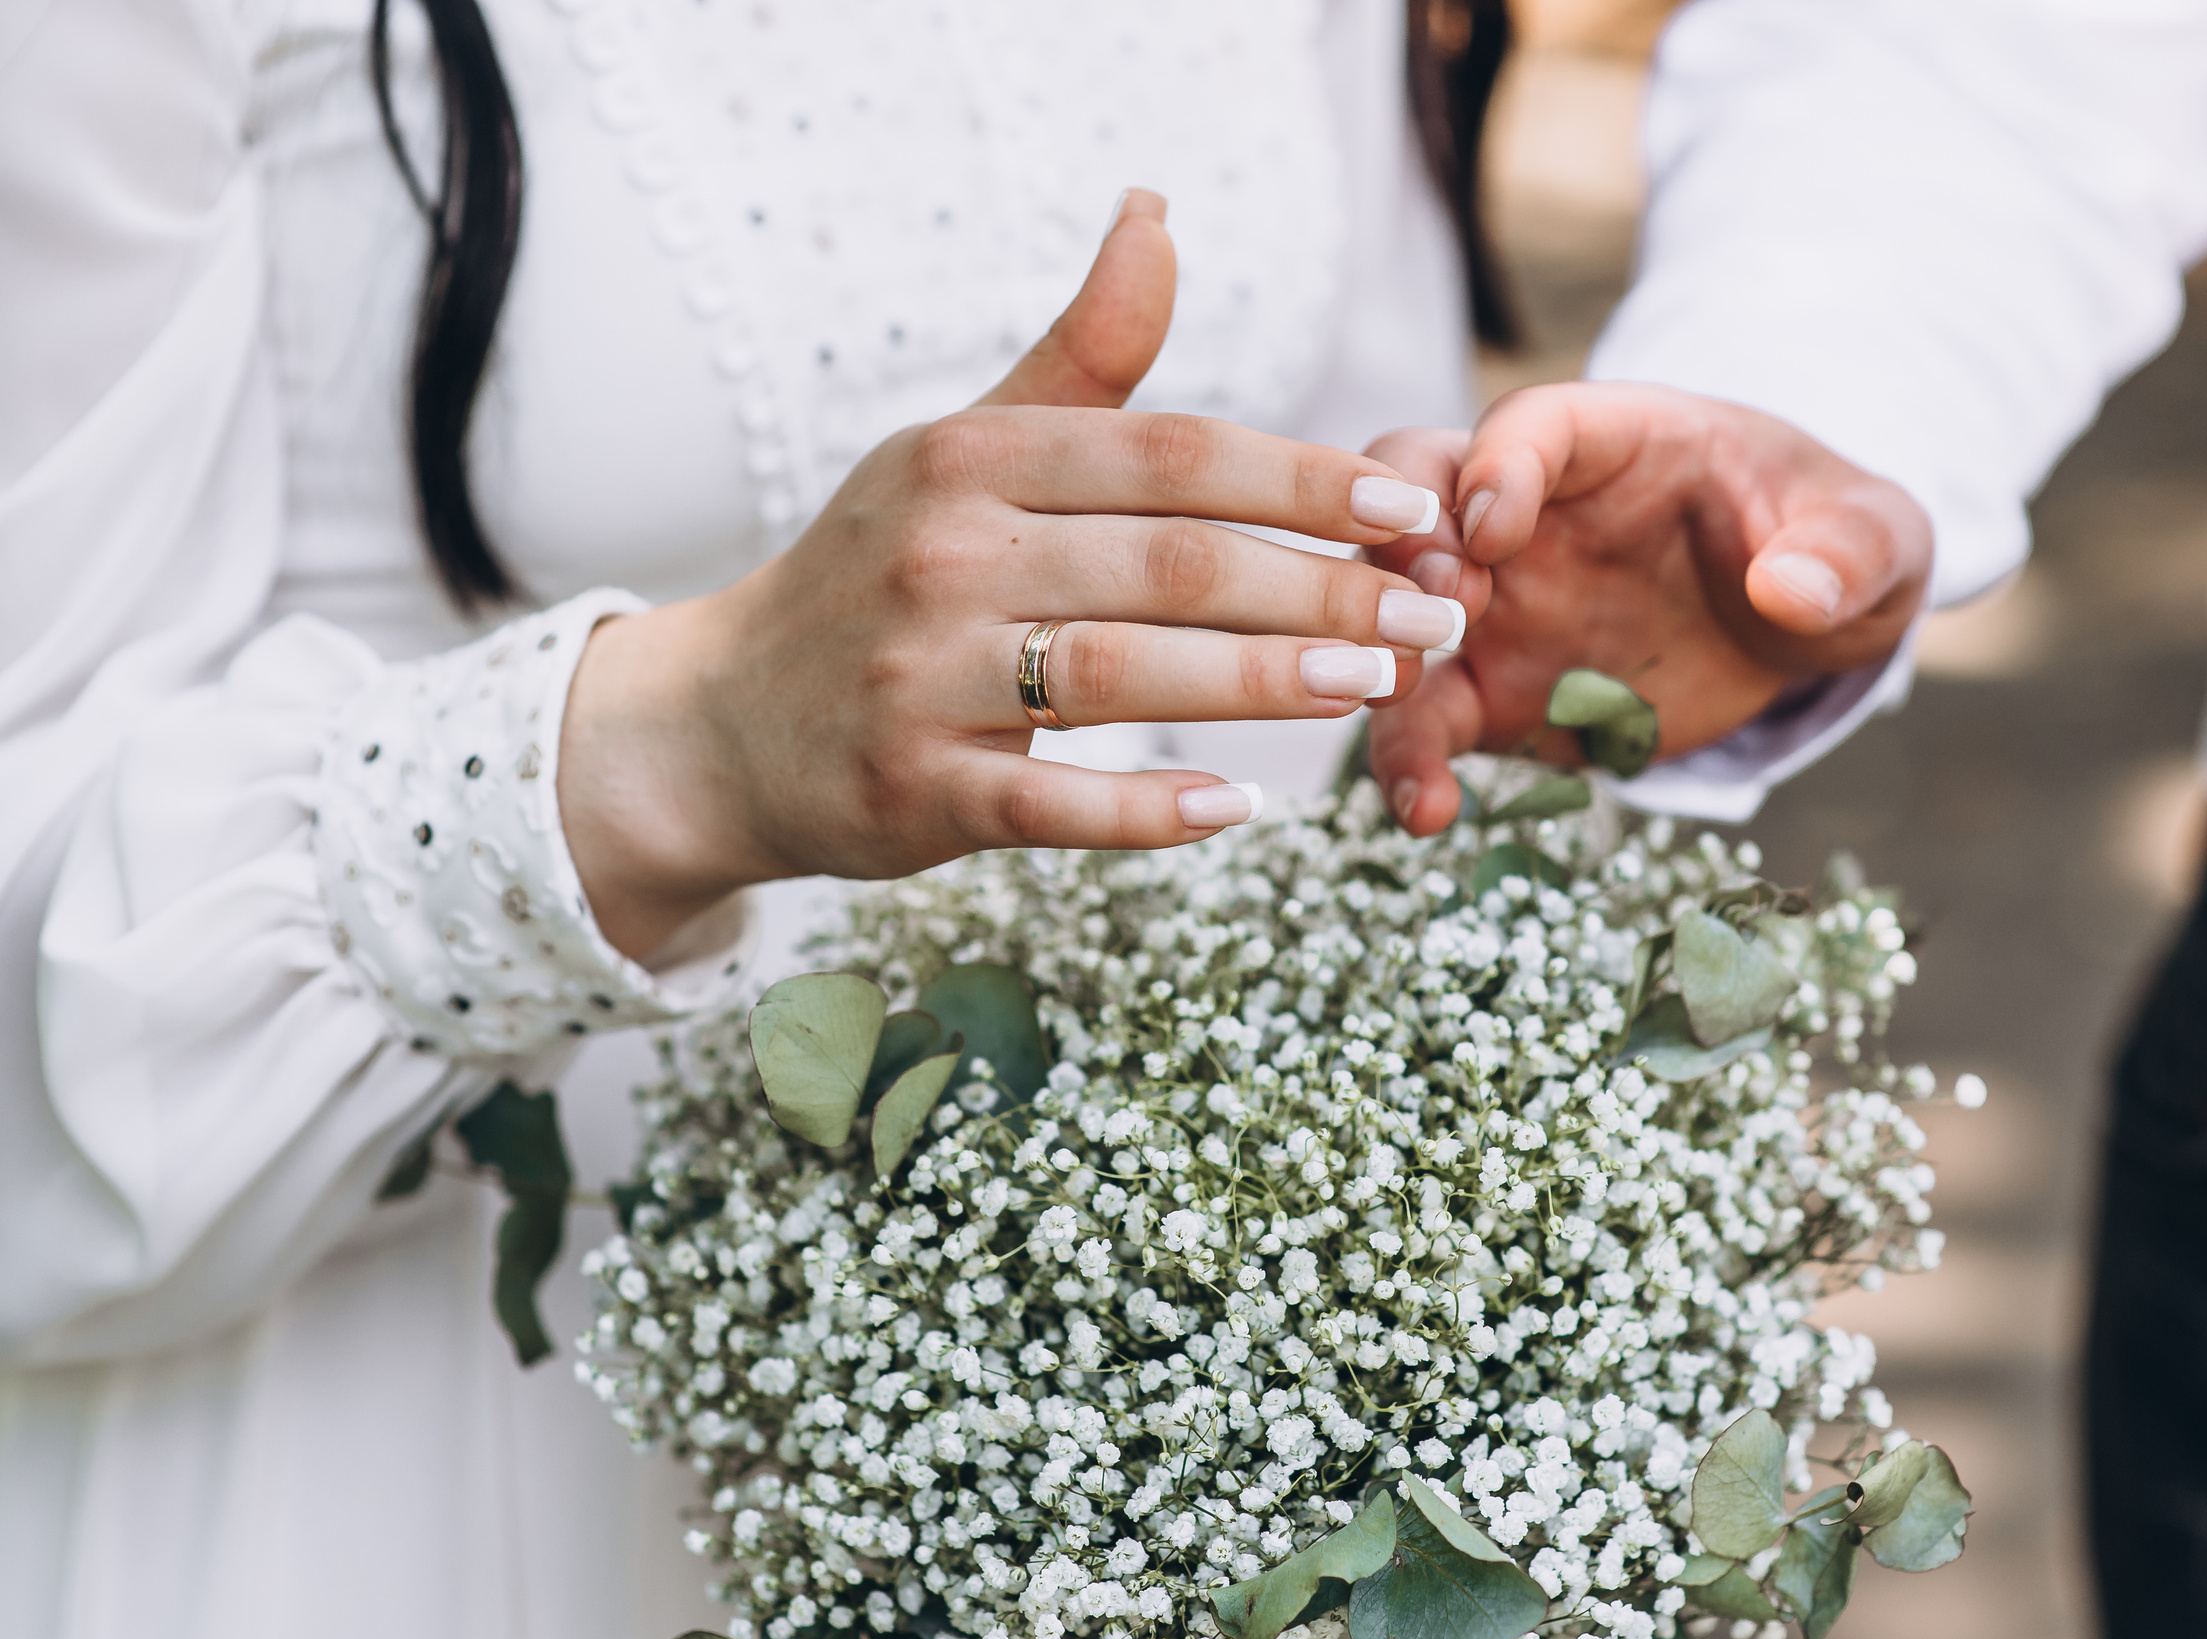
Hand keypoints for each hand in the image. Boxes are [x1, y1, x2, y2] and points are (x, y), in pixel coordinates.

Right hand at [560, 192, 1462, 956]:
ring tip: (1376, 686)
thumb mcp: (966, 449)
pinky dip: (1146, 810)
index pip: (1173, 456)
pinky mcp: (915, 788)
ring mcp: (924, 675)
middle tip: (1435, 616)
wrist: (724, 721)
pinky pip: (1050, 802)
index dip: (1306, 481)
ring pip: (1124, 674)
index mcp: (973, 455)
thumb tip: (1157, 213)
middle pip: (1170, 563)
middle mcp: (945, 552)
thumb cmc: (882, 573)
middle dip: (1322, 587)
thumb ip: (1082, 354)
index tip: (1416, 509)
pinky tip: (1237, 809)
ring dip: (1264, 682)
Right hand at [1361, 383, 1931, 834]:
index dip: (1499, 467)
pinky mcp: (1494, 692)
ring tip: (1405, 712)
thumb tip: (1791, 591)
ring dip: (1379, 651)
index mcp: (1613, 442)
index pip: (1531, 424)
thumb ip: (1844, 549)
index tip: (1492, 527)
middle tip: (1434, 607)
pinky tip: (1427, 814)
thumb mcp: (1871, 532)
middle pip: (1415, 489)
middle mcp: (1528, 511)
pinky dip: (1410, 762)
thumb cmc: (1823, 540)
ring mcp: (1499, 602)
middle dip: (1402, 541)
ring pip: (1390, 602)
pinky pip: (1427, 718)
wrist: (1798, 619)